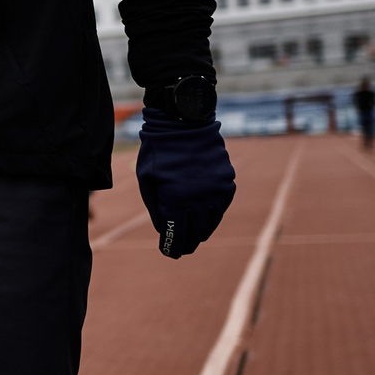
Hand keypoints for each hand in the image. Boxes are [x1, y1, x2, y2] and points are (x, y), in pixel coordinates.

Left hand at [136, 109, 233, 257]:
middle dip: (187, 244)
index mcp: (175, 198)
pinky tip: (205, 218)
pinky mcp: (227, 182)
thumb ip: (156, 207)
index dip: (171, 247)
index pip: (175, 234)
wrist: (184, 121)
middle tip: (181, 250)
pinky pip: (221, 207)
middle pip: (195, 233)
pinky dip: (213, 215)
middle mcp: (199, 198)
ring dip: (202, 233)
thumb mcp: (147, 179)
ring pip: (211, 222)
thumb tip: (164, 230)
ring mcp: (216, 190)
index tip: (169, 252)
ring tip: (194, 238)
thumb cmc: (158, 151)